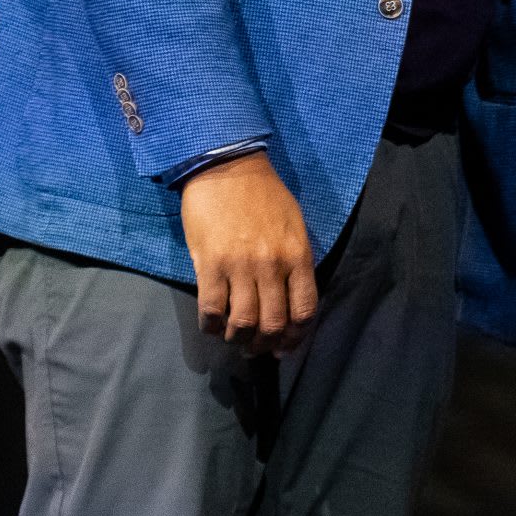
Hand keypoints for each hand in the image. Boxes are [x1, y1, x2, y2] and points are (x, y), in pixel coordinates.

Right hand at [180, 151, 318, 354]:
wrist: (227, 166)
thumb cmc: (263, 194)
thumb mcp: (294, 225)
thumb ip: (294, 261)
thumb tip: (290, 298)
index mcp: (298, 255)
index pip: (304, 310)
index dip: (296, 338)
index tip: (285, 347)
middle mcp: (272, 265)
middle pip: (273, 323)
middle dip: (265, 345)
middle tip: (256, 348)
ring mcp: (241, 265)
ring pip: (243, 323)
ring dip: (238, 340)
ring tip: (234, 339)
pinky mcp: (210, 263)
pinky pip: (211, 309)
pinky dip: (211, 326)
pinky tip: (212, 325)